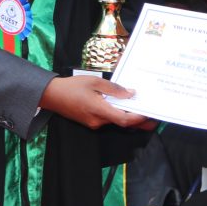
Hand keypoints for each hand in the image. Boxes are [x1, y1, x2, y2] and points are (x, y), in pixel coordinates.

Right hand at [37, 76, 155, 130]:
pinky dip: (119, 115)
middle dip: (139, 121)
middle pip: (123, 123)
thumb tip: (131, 94)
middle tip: (155, 117)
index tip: (151, 113)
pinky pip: (108, 120)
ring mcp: (94, 123)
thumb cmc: (72, 86)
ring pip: (116, 122)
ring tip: (143, 108)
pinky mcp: (90, 122)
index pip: (124, 120)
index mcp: (99, 110)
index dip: (139, 118)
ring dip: (129, 117)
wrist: (51, 95)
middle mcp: (98, 121)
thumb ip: (114, 89)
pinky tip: (125, 107)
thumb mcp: (95, 82)